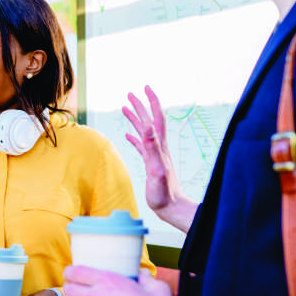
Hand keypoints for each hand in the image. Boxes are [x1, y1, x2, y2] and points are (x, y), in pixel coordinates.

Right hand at [123, 86, 194, 230]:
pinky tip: (128, 135)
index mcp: (160, 146)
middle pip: (148, 121)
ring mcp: (154, 155)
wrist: (171, 208)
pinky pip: (141, 146)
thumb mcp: (156, 169)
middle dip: (140, 105)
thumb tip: (147, 127)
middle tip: (130, 93)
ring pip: (143, 131)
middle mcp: (158, 147)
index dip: (152, 102)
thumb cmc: (164, 193)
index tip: (145, 88)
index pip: (156, 118)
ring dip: (135, 118)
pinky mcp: (150, 164)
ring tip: (124, 107)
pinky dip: (134, 137)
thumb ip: (152, 148)